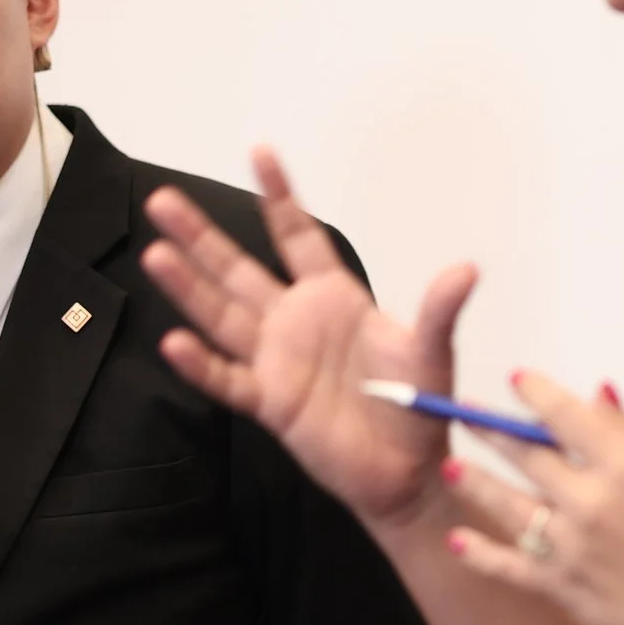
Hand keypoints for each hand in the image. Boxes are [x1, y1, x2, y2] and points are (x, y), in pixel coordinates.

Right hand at [143, 149, 477, 528]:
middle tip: (162, 199)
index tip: (259, 151)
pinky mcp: (270, 403)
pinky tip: (173, 342)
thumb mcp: (431, 354)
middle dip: (201, 235)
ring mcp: (276, 361)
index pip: (298, 236)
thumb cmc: (417, 410)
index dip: (279, 196)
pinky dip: (201, 364)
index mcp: (333, 298)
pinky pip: (228, 380)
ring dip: (189, 287)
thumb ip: (438, 311)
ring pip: (221, 315)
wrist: (408, 474)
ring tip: (156, 254)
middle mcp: (295, 322)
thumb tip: (467, 269)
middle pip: (238, 270)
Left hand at [441, 371, 623, 624]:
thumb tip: (600, 393)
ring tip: (451, 466)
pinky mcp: (564, 588)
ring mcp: (571, 546)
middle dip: (492, 430)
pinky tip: (458, 540)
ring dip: (474, 483)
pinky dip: (481, 554)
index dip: (537, 394)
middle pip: (528, 455)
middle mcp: (590, 501)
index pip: (568, 416)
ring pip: (509, 506)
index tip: (516, 379)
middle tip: (463, 412)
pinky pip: (512, 567)